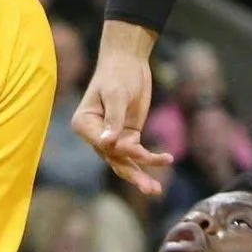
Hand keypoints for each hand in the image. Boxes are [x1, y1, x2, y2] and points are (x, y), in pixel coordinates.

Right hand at [73, 22, 173, 197]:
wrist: (129, 60)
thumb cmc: (118, 73)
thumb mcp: (117, 94)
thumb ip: (114, 119)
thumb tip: (107, 144)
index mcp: (85, 123)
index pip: (102, 144)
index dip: (120, 149)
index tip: (138, 150)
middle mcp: (96, 134)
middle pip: (114, 159)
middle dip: (133, 175)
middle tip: (149, 189)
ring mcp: (112, 137)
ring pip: (126, 162)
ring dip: (141, 175)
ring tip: (156, 190)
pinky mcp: (128, 135)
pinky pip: (138, 154)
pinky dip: (151, 158)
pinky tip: (167, 158)